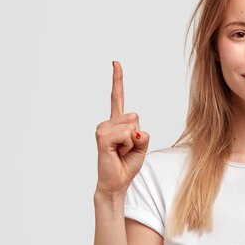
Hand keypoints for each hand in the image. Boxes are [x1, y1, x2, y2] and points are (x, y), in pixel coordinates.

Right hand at [94, 60, 149, 196]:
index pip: (117, 97)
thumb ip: (142, 135)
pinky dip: (128, 145)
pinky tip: (117, 153)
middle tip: (126, 149)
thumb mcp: (142, 146)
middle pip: (135, 116)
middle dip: (137, 135)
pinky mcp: (102, 137)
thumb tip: (134, 131)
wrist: (117, 182)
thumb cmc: (127, 164)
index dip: (117, 79)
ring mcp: (103, 128)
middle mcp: (108, 122)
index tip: (115, 62)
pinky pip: (127, 134)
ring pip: (132, 125)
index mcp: (117, 122)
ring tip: (121, 152)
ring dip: (133, 143)